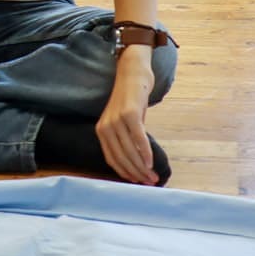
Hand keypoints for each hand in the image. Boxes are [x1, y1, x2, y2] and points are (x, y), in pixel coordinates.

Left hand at [96, 48, 158, 184]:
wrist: (132, 73)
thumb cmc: (130, 99)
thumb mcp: (124, 121)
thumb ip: (126, 139)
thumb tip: (137, 162)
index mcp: (102, 131)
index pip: (112, 158)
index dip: (125, 173)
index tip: (137, 182)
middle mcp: (105, 127)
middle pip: (121, 157)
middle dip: (136, 173)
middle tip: (150, 182)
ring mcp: (116, 120)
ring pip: (130, 151)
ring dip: (142, 167)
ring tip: (153, 176)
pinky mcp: (130, 114)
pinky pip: (138, 138)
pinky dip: (145, 152)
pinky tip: (151, 163)